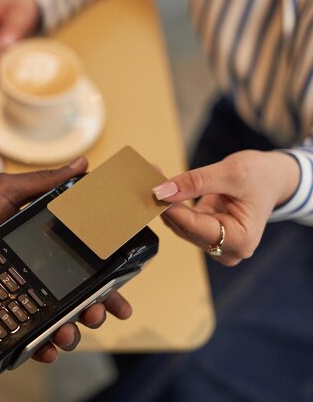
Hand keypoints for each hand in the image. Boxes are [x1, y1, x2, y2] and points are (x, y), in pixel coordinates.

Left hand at [0, 157, 131, 362]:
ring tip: (70, 335)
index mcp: (40, 249)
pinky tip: (46, 351)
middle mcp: (32, 276)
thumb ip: (46, 182)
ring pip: (52, 323)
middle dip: (93, 312)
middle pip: (73, 301)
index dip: (106, 283)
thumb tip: (83, 163)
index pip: (82, 269)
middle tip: (97, 316)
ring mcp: (15, 298)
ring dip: (69, 333)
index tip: (121, 294)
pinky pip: (21, 338)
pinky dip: (38, 349)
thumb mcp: (8, 191)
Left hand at [152, 150, 299, 265]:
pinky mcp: (206, 234)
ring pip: (180, 225)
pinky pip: (183, 220)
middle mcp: (227, 248)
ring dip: (166, 202)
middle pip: (185, 228)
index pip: (195, 227)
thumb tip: (163, 191)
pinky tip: (163, 185)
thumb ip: (196, 183)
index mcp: (240, 240)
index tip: (153, 190)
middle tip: (149, 177)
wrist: (273, 178)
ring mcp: (216, 243)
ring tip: (155, 176)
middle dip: (166, 203)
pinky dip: (173, 203)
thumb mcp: (231, 173)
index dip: (171, 209)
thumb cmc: (261, 176)